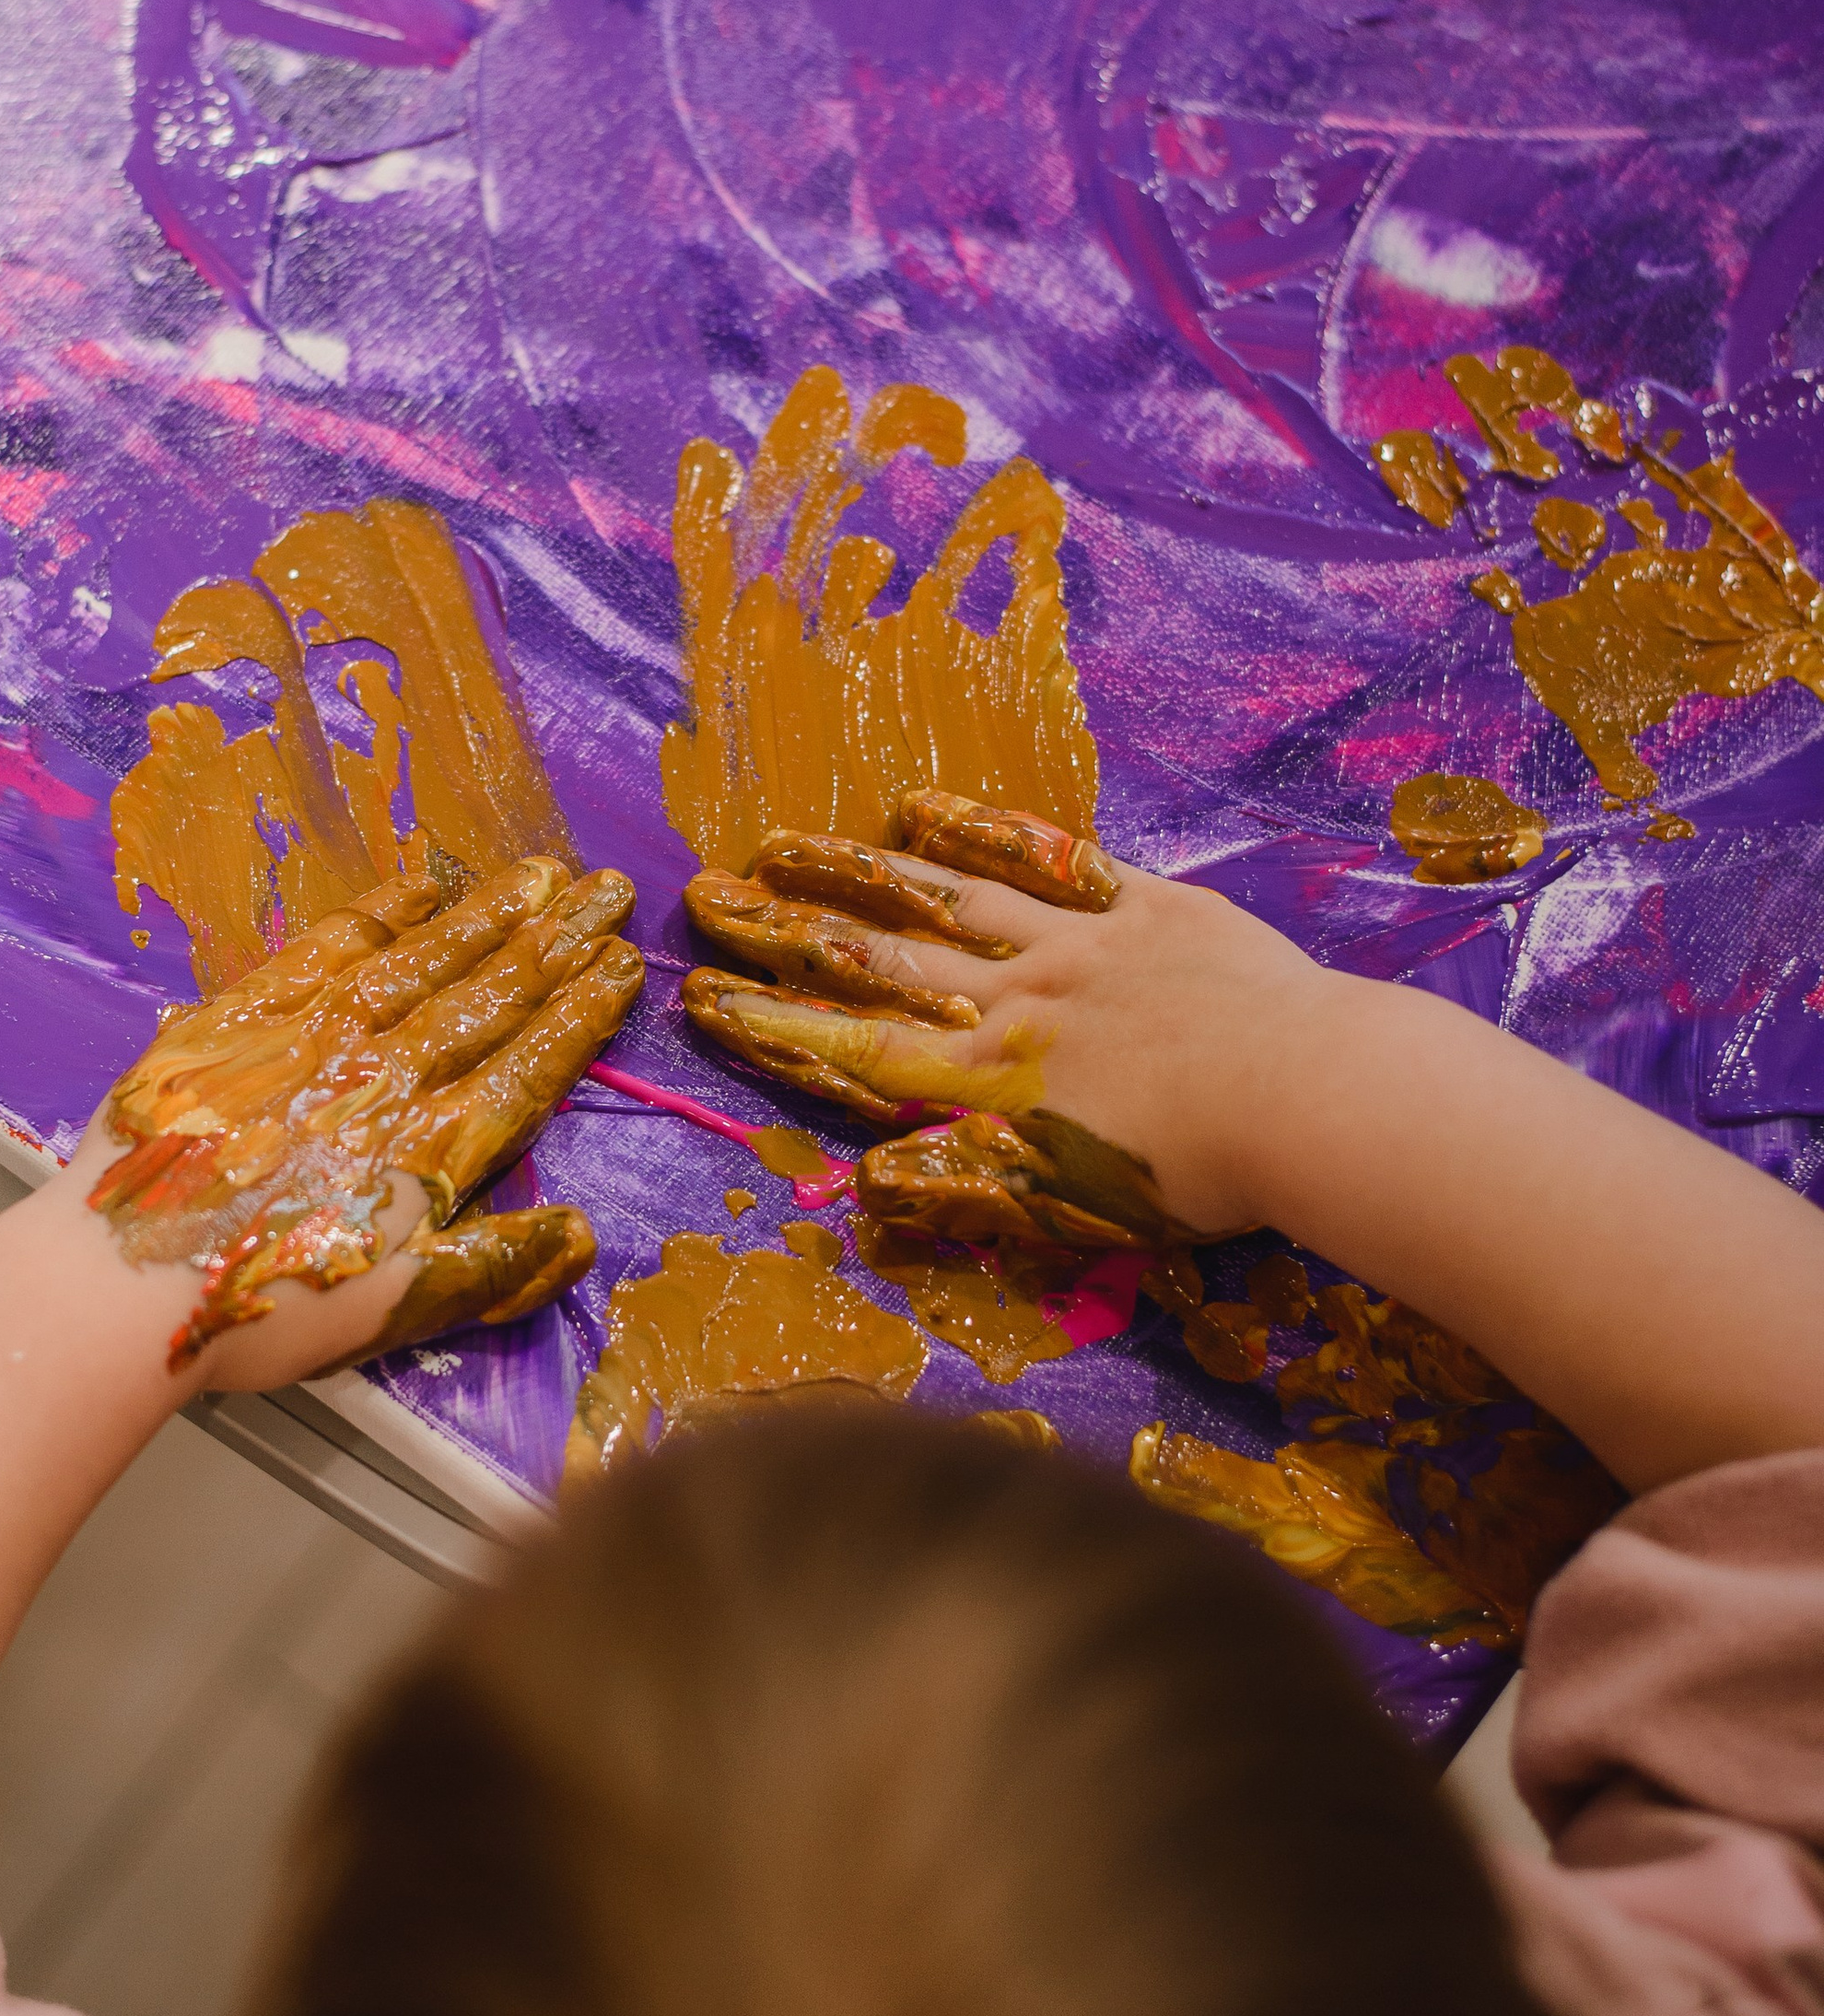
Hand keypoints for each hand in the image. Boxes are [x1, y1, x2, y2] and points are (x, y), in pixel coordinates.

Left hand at [86, 858, 641, 1385]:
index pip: (525, 1067)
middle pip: (487, 997)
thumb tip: (580, 1232)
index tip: (623, 967)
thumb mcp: (395, 1313)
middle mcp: (381, 1076)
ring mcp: (310, 1037)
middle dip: (555, 942)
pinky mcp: (239, 1019)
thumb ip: (494, 1267)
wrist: (120, 1283)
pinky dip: (380, 915)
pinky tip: (418, 887)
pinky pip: (326, 948)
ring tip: (537, 875)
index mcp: (428, 1150)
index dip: (580, 1016)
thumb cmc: (260, 1310)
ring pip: (420, 961)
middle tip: (608, 889)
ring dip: (484, 916)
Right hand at [680, 788, 1320, 1245]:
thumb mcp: (1071, 1208)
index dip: (776, 1024)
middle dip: (785, 932)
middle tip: (708, 897)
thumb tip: (858, 1191)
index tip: (704, 995)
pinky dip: (979, 833)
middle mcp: (1017, 998)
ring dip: (859, 872)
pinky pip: (1046, 860)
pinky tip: (924, 807)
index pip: (859, 1048)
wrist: (1310, 1094)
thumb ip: (962, 1191)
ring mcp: (1080, 943)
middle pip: (880, 959)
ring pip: (946, 898)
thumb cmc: (1196, 1175)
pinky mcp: (1147, 907)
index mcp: (995, 1081)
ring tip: (787, 846)